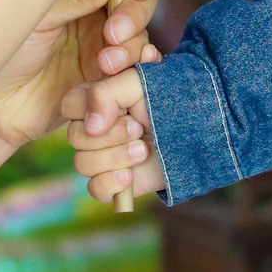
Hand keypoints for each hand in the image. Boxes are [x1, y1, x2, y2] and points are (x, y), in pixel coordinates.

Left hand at [0, 0, 162, 150]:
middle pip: (138, 1)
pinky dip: (138, 71)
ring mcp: (103, 48)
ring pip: (140, 36)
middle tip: (114, 32)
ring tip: (106, 63)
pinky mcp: (106, 81)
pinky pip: (135, 72)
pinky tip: (125, 74)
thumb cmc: (2, 52)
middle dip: (135, 13)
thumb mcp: (37, 14)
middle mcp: (94, 14)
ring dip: (132, 46)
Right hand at [62, 67, 164, 202]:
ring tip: (143, 149)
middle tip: (139, 129)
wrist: (201, 130)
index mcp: (97, 100)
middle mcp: (97, 128)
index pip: (70, 105)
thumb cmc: (169, 99)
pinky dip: (110, 183)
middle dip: (110, 135)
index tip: (121, 111)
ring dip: (115, 157)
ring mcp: (104, 155)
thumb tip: (90, 125)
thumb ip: (105, 93)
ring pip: (83, 163)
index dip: (88, 110)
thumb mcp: (139, 83)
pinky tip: (129, 176)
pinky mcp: (115, 180)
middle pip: (75, 137)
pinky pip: (94, 189)